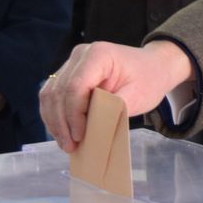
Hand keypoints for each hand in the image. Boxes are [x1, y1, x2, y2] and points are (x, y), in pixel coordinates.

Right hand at [40, 40, 192, 151]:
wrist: (152, 66)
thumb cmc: (148, 79)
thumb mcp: (137, 96)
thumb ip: (113, 110)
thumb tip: (92, 131)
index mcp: (98, 55)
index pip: (75, 87)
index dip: (74, 115)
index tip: (80, 136)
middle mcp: (80, 55)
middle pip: (59, 92)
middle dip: (62, 123)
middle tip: (70, 146)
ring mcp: (72, 63)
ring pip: (50, 94)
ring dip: (54, 121)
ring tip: (65, 144)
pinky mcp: (68, 74)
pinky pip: (53, 95)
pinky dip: (54, 115)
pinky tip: (62, 133)